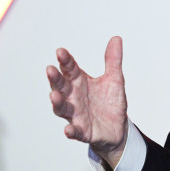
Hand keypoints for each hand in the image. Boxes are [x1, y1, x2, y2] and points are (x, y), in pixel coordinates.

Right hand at [46, 36, 128, 168]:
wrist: (118, 127)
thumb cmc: (111, 101)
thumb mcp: (114, 79)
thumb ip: (113, 60)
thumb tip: (116, 38)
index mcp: (80, 82)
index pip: (70, 69)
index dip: (65, 61)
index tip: (60, 51)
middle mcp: (74, 97)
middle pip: (61, 86)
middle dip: (55, 79)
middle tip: (50, 69)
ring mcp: (76, 114)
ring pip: (62, 108)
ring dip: (57, 102)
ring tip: (54, 96)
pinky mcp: (82, 131)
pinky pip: (75, 131)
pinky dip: (71, 131)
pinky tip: (68, 130)